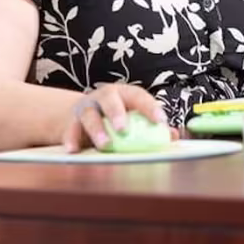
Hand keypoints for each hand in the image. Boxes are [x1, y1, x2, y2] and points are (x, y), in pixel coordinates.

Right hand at [62, 83, 178, 152]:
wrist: (79, 114)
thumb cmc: (114, 115)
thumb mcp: (132, 117)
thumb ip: (151, 126)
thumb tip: (174, 136)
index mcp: (125, 94)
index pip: (139, 97)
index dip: (150, 108)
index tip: (160, 121)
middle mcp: (104, 97)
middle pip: (110, 100)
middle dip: (117, 113)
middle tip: (123, 129)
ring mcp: (86, 108)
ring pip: (89, 115)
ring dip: (97, 130)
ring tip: (104, 144)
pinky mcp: (70, 121)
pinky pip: (70, 130)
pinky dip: (71, 139)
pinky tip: (73, 149)